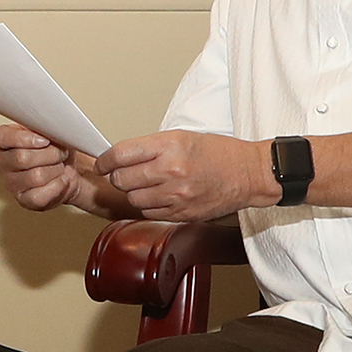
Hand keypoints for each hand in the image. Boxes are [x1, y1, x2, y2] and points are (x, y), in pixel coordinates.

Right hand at [0, 124, 85, 211]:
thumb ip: (44, 128)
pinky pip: (40, 196)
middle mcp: (3, 163)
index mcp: (5, 141)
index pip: (2, 137)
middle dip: (50, 154)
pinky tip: (60, 180)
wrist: (67, 171)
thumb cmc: (55, 149)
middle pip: (22, 158)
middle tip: (60, 153)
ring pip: (35, 176)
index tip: (45, 139)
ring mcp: (11, 183)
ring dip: (56, 170)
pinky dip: (57, 186)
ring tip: (60, 167)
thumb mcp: (50, 132)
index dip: (26, 138)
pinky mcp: (24, 200)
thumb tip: (53, 127)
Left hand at [98, 131, 270, 222]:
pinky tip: (160, 196)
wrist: (249, 174)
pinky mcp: (182, 213)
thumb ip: (150, 148)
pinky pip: (149, 213)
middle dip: (118, 177)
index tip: (102, 163)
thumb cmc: (218, 154)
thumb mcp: (182, 137)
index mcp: (170, 146)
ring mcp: (177, 195)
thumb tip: (119, 158)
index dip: (105, 161)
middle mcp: (172, 170)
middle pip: (122, 179)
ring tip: (147, 185)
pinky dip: (148, 206)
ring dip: (133, 193)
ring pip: (133, 199)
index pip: (121, 155)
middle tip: (124, 174)